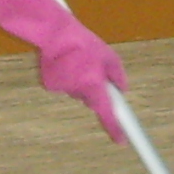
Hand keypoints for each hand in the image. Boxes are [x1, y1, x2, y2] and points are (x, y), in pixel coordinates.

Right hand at [35, 28, 127, 143]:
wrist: (53, 32)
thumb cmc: (84, 42)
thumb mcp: (109, 56)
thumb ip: (117, 75)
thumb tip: (122, 89)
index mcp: (94, 86)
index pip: (107, 114)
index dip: (114, 129)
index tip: (121, 141)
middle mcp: (78, 92)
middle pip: (91, 100)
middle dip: (95, 90)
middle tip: (94, 70)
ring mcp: (62, 89)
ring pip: (77, 91)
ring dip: (80, 81)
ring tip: (77, 59)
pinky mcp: (50, 85)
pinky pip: (64, 84)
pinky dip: (66, 76)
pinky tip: (64, 61)